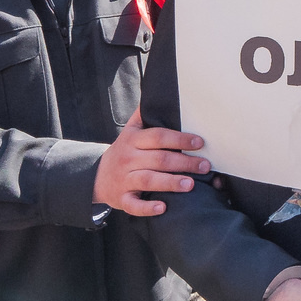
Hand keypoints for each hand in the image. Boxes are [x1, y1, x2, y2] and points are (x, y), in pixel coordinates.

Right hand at [92, 109, 209, 215]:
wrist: (96, 177)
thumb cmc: (123, 152)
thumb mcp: (130, 131)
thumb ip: (143, 115)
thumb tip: (158, 92)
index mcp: (133, 140)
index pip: (158, 136)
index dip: (179, 139)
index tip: (199, 142)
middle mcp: (128, 158)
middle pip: (159, 159)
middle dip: (184, 162)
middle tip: (204, 166)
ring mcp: (124, 179)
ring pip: (148, 180)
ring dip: (170, 182)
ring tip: (190, 185)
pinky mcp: (121, 199)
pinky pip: (134, 205)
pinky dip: (148, 207)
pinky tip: (163, 207)